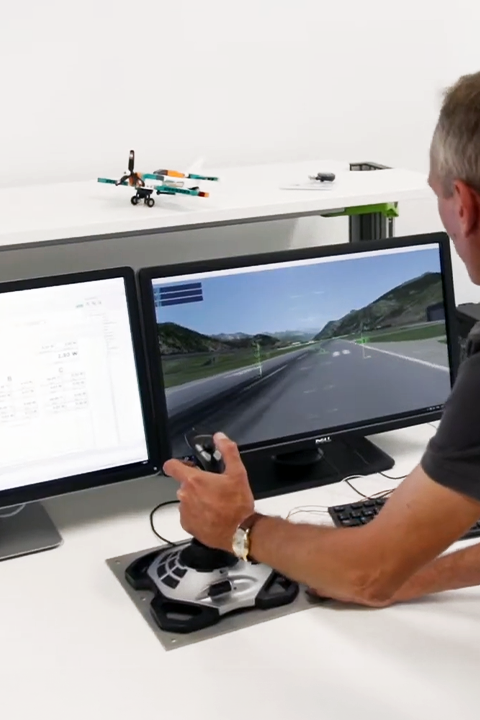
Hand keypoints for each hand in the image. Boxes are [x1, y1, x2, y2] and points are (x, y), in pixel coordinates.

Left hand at [163, 432, 253, 551]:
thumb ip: (228, 451)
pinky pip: (189, 515)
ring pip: (187, 500)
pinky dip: (197, 514)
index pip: (171, 466)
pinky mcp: (188, 525)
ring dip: (197, 499)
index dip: (176, 463)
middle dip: (196, 484)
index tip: (185, 465)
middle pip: (184, 484)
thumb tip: (220, 438)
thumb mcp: (238, 473)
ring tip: (215, 503)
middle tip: (213, 487)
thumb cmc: (237, 505)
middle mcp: (185, 495)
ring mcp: (185, 512)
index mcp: (194, 480)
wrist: (239, 533)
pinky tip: (212, 515)